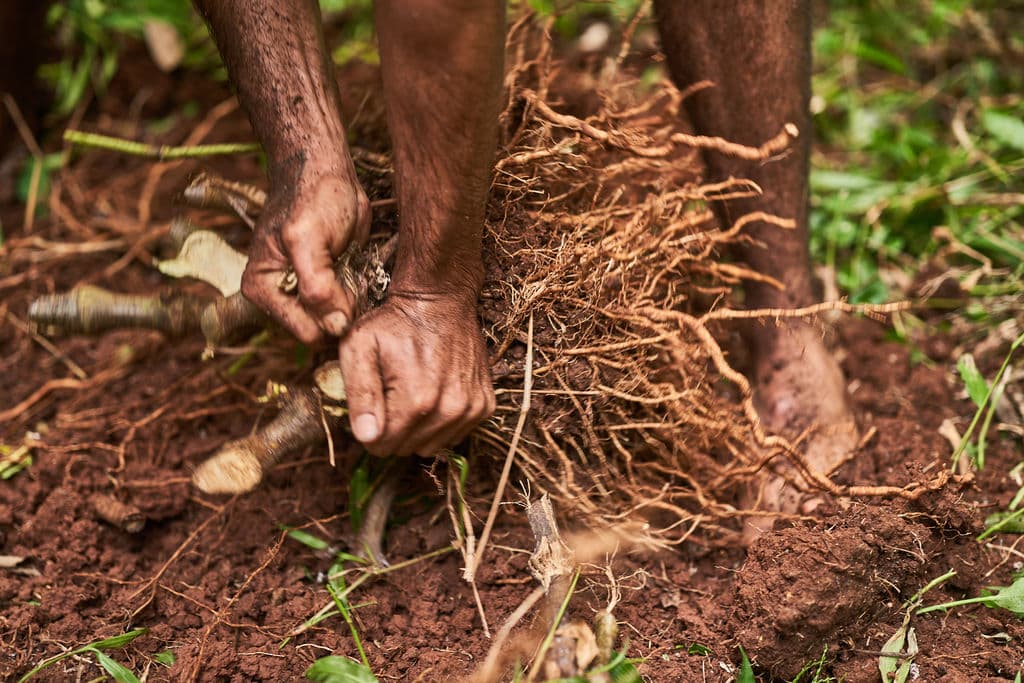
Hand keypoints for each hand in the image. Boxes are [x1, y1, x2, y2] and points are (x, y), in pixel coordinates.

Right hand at [241, 171, 369, 343]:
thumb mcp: (307, 238)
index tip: (344, 289)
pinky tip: (357, 270)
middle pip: (323, 331)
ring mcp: (306, 294)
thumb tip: (334, 327)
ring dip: (353, 301)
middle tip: (350, 274)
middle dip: (342, 310)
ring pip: (339, 321)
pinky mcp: (329, 287)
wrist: (326, 173)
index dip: (331, 318)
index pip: (305, 332)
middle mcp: (282, 298)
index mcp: (263, 290)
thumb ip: (316, 286)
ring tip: (352, 268)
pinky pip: (350, 307)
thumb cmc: (310, 198)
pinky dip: (359, 294)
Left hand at [339, 291, 494, 456]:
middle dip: (393, 428)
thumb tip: (367, 437)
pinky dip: (441, 422)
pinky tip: (435, 392)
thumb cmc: (394, 322)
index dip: (369, 427)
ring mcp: (471, 408)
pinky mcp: (484, 405)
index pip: (381, 446)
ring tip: (413, 391)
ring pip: (429, 446)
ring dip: (417, 428)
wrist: (440, 299)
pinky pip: (454, 435)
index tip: (373, 400)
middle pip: (405, 449)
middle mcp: (449, 410)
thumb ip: (359, 394)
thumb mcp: (360, 347)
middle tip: (392, 392)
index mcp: (416, 400)